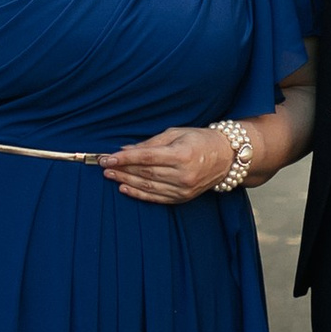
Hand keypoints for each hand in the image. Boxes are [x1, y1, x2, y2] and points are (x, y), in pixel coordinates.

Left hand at [101, 124, 237, 203]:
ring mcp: (184, 188)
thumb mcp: (176, 133)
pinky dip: (139, 194)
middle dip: (122, 169)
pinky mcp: (184, 197)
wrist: (227, 157)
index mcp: (181, 154)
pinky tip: (125, 188)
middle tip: (103, 165)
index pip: (146, 158)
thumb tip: (125, 150)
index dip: (125, 158)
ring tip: (110, 175)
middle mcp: (183, 174)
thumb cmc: (201, 140)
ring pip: (148, 186)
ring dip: (126, 181)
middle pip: (145, 173)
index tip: (107, 157)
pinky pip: (156, 198)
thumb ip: (150, 143)